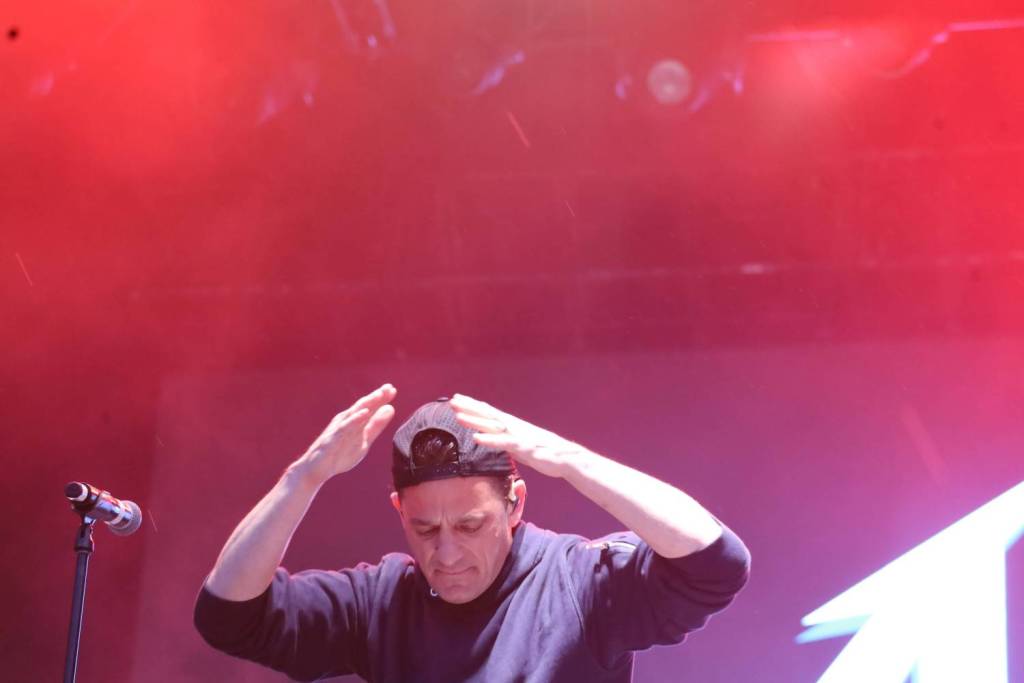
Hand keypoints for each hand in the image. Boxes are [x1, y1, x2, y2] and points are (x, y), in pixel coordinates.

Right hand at [292, 384, 396, 486]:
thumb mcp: (364, 440)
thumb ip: (376, 425)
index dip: (380, 398)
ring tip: (379, 395)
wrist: (315, 470)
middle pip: (362, 407)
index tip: (393, 389)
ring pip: (353, 414)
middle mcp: (346, 422)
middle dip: (375, 397)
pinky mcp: (331, 439)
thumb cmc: (339, 453)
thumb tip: (390, 408)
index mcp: (354, 422)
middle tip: (389, 387)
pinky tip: (364, 413)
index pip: (369, 408)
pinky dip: (354, 420)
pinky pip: (344, 428)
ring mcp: (338, 429)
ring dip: (366, 404)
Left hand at [449, 393, 581, 478]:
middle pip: (488, 415)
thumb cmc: (543, 451)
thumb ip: (506, 440)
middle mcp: (513, 426)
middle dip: (469, 407)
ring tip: (457, 416)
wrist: (565, 458)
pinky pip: (503, 443)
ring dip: (475, 420)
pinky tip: (476, 438)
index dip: (473, 405)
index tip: (457, 398)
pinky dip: (489, 440)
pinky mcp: (523, 447)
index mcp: (511, 425)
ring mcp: (518, 435)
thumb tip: (493, 438)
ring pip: (492, 426)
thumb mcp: (520, 444)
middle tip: (452, 400)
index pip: (489, 412)